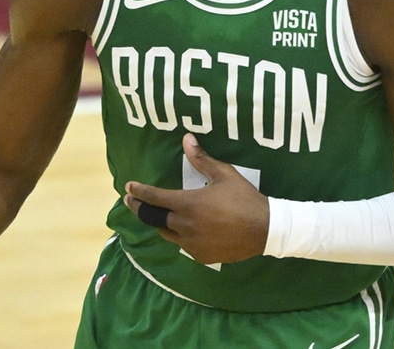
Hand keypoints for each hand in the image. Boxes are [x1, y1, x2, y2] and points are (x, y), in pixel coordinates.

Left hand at [124, 134, 268, 263]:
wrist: (264, 229)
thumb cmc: (244, 198)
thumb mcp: (224, 174)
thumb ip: (202, 159)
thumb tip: (186, 138)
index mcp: (187, 204)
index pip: (154, 197)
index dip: (139, 191)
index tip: (128, 187)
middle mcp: (184, 226)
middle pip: (152, 218)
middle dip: (138, 208)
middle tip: (131, 200)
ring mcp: (191, 244)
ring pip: (165, 233)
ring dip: (159, 222)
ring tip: (157, 215)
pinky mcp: (200, 255)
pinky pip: (182, 245)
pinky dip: (179, 236)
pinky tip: (183, 231)